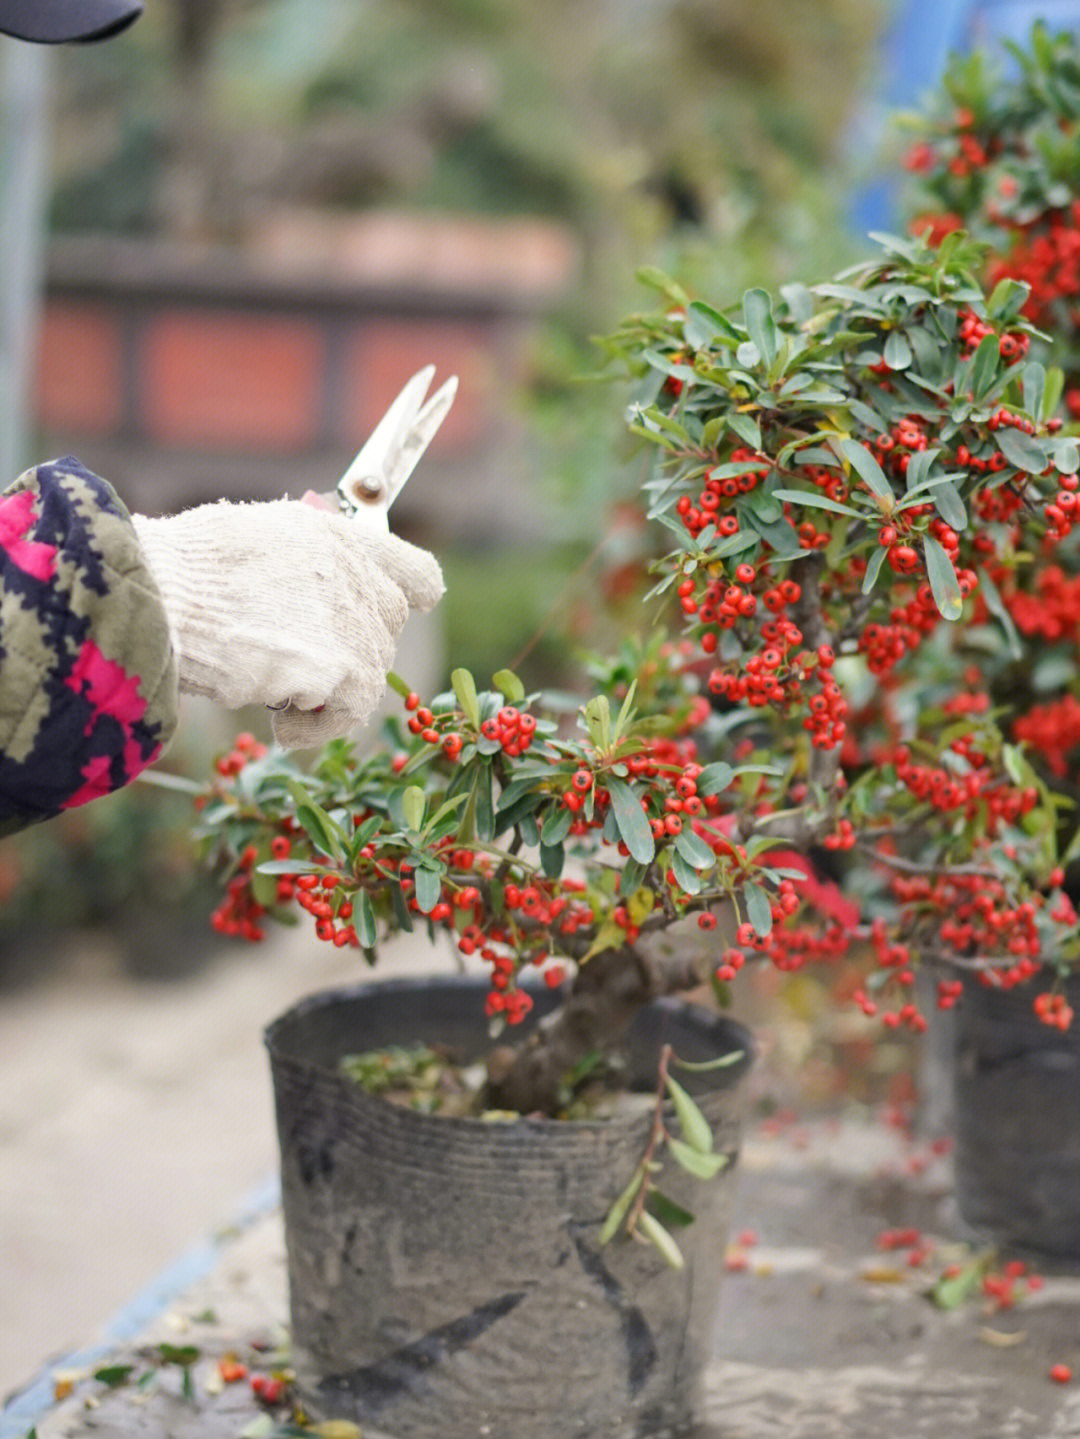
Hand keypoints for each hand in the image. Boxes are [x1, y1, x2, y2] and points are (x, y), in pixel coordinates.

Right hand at [131, 498, 442, 747]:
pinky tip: (279, 720)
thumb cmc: (183, 567)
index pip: (416, 573)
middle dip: (351, 650)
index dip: (410, 596)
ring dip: (326, 691)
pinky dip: (315, 725)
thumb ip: (303, 560)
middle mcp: (357, 575)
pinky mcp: (341, 668)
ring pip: (369, 675)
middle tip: (295, 662)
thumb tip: (320, 583)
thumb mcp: (256, 537)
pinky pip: (348, 713)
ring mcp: (353, 622)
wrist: (158, 594)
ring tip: (269, 688)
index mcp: (338, 536)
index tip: (393, 613)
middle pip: (388, 628)